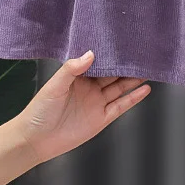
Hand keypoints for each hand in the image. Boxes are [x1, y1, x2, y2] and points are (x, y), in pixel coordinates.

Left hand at [11, 51, 150, 164]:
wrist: (34, 141)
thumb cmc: (39, 111)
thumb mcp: (54, 85)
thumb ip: (72, 69)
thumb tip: (91, 53)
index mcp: (79, 77)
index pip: (100, 62)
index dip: (112, 54)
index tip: (125, 43)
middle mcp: (91, 88)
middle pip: (114, 74)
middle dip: (128, 65)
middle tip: (143, 54)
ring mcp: (97, 103)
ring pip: (120, 88)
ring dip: (134, 79)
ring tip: (149, 69)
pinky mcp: (101, 119)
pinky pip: (121, 106)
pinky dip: (133, 98)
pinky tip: (145, 89)